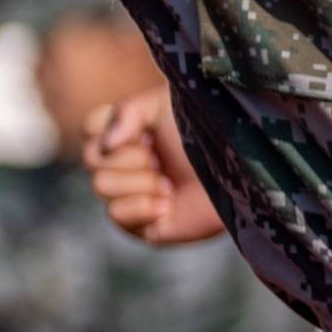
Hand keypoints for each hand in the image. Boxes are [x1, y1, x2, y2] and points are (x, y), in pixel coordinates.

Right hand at [81, 88, 228, 248]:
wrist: (241, 169)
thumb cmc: (210, 131)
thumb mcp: (166, 105)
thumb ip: (127, 112)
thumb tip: (105, 145)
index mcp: (133, 133)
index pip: (91, 128)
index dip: (108, 126)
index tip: (142, 128)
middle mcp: (129, 165)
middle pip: (91, 158)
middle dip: (128, 156)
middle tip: (161, 157)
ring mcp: (136, 196)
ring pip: (101, 186)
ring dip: (138, 180)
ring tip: (169, 182)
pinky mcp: (145, 226)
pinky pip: (115, 215)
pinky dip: (139, 205)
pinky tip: (167, 202)